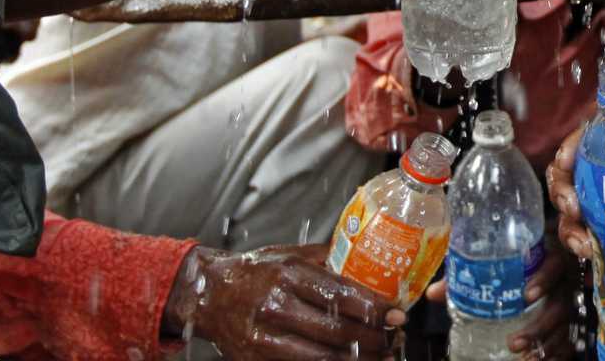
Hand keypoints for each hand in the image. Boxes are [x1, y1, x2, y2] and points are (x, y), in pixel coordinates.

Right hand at [163, 244, 404, 360]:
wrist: (208, 293)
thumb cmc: (256, 270)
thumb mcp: (291, 254)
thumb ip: (328, 258)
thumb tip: (370, 258)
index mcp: (289, 275)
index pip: (342, 295)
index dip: (374, 308)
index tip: (395, 315)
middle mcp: (277, 305)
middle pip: (336, 330)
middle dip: (372, 339)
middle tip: (392, 340)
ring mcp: (265, 337)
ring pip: (321, 357)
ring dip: (356, 360)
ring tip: (378, 357)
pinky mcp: (256, 359)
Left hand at [424, 237, 576, 358]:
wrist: (550, 253)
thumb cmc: (520, 255)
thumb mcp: (498, 257)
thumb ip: (468, 273)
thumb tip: (433, 294)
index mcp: (551, 255)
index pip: (554, 265)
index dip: (544, 279)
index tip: (526, 295)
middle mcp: (566, 278)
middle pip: (561, 304)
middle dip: (539, 327)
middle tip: (513, 343)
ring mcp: (572, 299)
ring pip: (566, 325)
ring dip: (547, 344)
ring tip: (526, 358)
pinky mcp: (573, 317)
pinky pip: (571, 338)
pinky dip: (558, 352)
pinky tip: (543, 360)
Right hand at [547, 104, 604, 260]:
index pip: (579, 140)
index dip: (567, 152)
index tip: (566, 163)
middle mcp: (599, 164)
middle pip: (566, 179)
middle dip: (562, 196)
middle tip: (574, 211)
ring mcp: (604, 194)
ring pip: (574, 213)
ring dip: (573, 231)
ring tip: (585, 247)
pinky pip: (597, 234)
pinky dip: (594, 248)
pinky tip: (598, 258)